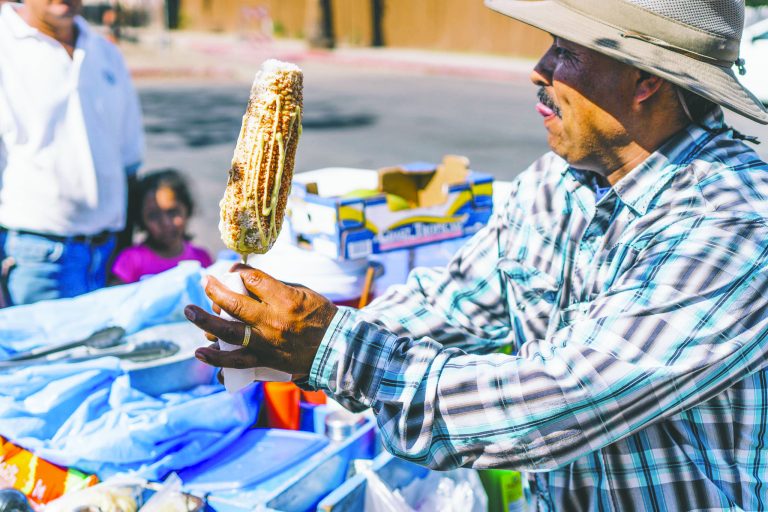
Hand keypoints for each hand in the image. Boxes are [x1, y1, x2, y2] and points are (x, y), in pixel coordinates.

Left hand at [184, 264, 337, 378]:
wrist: (335, 348)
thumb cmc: (321, 316)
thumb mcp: (303, 292)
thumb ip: (275, 286)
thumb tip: (246, 278)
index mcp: (286, 300)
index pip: (253, 280)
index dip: (239, 271)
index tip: (231, 270)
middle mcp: (273, 321)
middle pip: (235, 304)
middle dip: (215, 291)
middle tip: (204, 282)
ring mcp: (267, 343)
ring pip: (230, 333)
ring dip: (206, 322)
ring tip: (190, 311)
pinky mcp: (265, 361)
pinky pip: (237, 362)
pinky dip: (218, 359)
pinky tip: (201, 353)